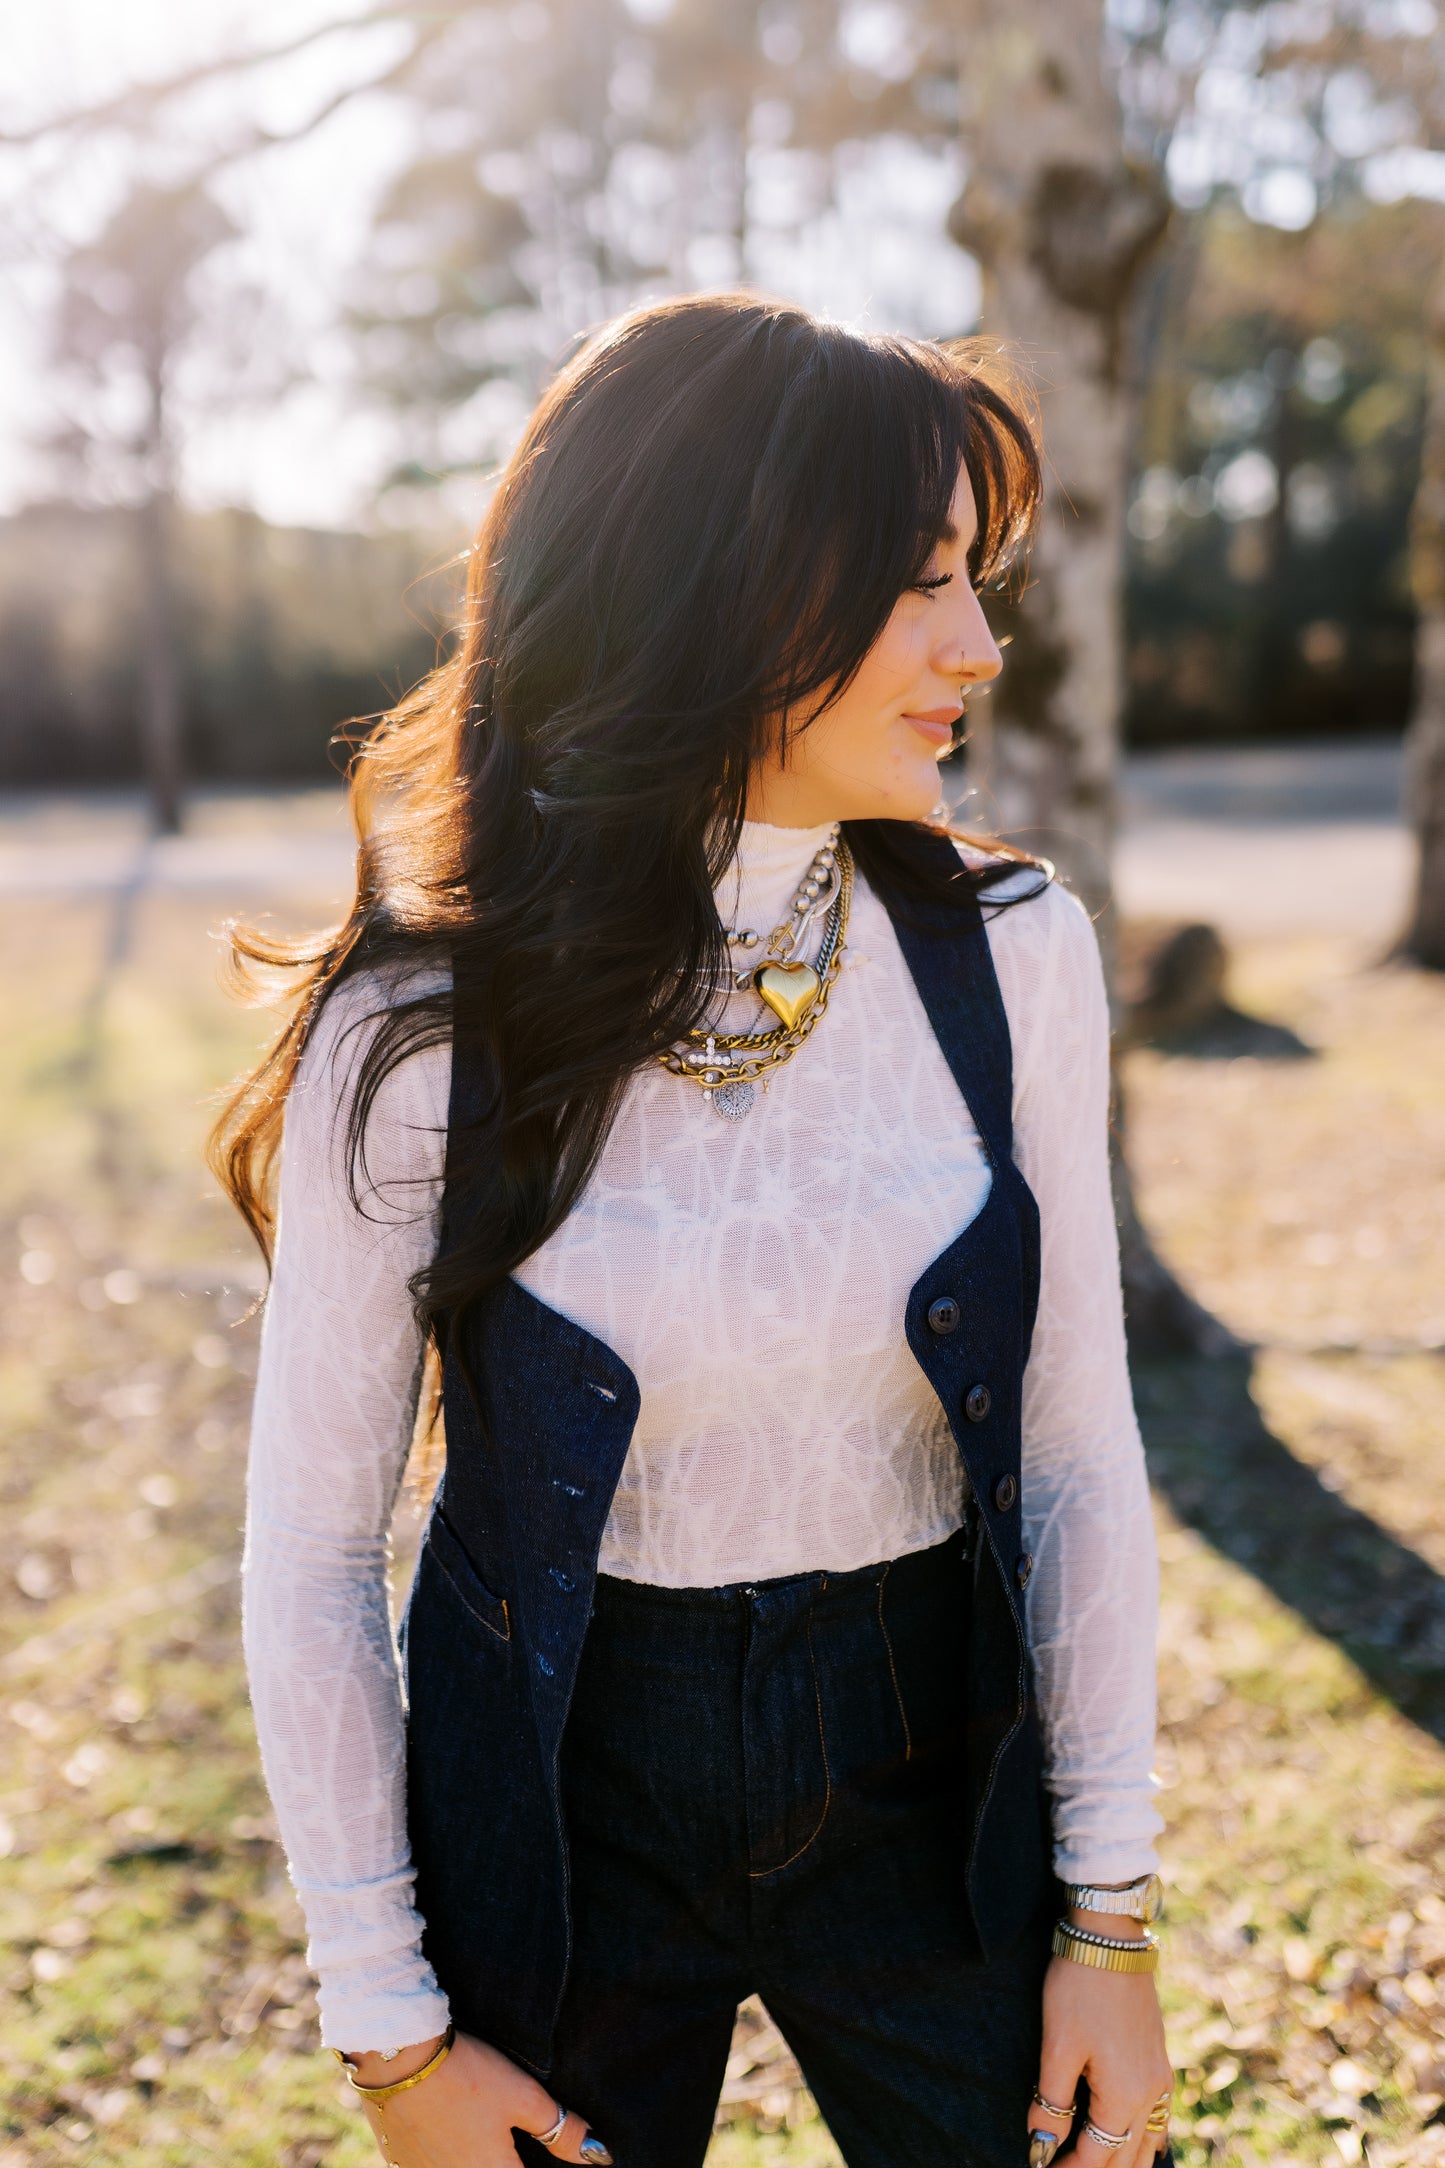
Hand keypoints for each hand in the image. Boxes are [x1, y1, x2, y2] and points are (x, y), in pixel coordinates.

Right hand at [344, 2030, 611, 2167]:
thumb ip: (561, 2130)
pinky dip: (453, 2154)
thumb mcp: (523, 2096)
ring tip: (487, 2128)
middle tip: (516, 2139)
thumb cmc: (466, 2074)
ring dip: (484, 2156)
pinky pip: (437, 2165)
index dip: (545, 2166)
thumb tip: (598, 2155)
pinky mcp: (401, 2161)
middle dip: (514, 2159)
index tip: (548, 2156)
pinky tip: (456, 2128)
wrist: (397, 2055)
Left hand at [1026, 1934, 1172, 2165]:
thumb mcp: (1057, 2047)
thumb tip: (1042, 2147)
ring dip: (1121, 2160)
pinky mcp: (1159, 2060)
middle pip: (1125, 2157)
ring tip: (1091, 2161)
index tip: (1040, 2167)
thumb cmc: (1079, 1989)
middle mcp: (1150, 2094)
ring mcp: (1160, 2077)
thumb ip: (1051, 2102)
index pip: (1096, 2155)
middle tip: (1061, 2166)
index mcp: (1125, 2096)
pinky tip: (1128, 2138)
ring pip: (1146, 2143)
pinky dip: (1142, 2139)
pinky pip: (1158, 2119)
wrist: (1111, 1939)